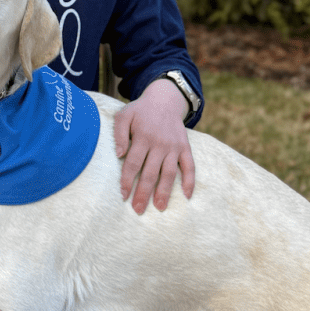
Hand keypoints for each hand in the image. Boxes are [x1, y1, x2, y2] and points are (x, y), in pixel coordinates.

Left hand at [114, 78, 194, 214]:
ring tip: (160, 208)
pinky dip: (190, 181)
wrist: (165, 100)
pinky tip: (187, 196)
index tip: (123, 196)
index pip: (133, 163)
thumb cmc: (140, 111)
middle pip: (150, 172)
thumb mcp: (124, 115)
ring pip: (169, 173)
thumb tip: (119, 154)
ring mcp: (174, 147)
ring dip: (165, 191)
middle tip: (138, 209)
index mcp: (143, 137)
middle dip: (144, 193)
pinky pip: (190, 166)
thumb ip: (119, 134)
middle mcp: (160, 144)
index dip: (127, 180)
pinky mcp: (185, 148)